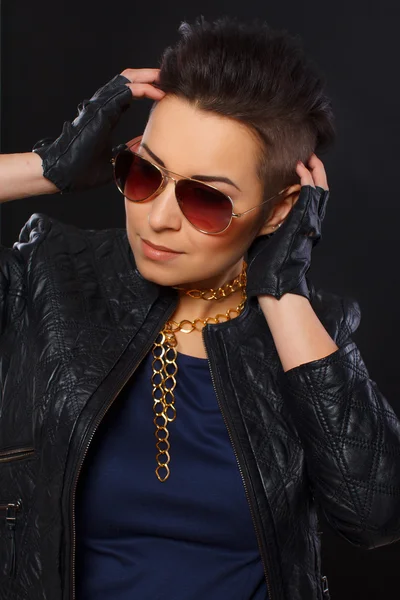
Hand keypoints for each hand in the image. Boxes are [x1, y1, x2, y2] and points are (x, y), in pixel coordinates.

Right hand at [32, 69, 165, 192]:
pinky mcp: (101, 110)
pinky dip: (142, 89)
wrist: (64, 173)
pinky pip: (125, 92)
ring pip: (127, 79)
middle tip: (168, 77)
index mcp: (106, 115)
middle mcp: (103, 106)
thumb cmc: (83, 170)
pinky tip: (156, 92)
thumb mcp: (114, 162)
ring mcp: (101, 105)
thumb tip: (141, 149)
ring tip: (165, 78)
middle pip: (129, 79)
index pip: (129, 93)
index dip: (146, 88)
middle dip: (150, 76)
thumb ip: (126, 152)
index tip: (164, 92)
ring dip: (148, 77)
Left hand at [246, 153, 329, 300]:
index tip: (298, 167)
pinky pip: (311, 195)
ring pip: (320, 190)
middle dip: (316, 171)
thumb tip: (249, 210)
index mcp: (300, 224)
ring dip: (315, 171)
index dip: (307, 181)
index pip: (308, 197)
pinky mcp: (305, 220)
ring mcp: (308, 220)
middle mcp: (309, 221)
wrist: (275, 280)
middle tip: (309, 156)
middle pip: (320, 190)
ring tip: (308, 157)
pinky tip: (300, 169)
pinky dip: (307, 179)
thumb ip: (263, 222)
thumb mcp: (263, 237)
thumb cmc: (266, 265)